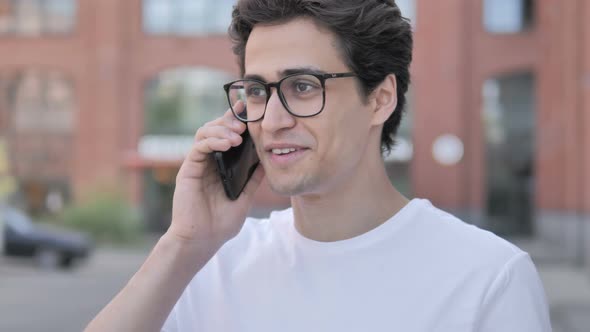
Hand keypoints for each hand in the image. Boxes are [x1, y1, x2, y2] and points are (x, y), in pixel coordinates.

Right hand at [167, 102, 264, 250]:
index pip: (228, 136)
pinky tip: (227, 144)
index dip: (237, 122)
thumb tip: (268, 161)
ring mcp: (197, 164)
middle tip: (245, 121)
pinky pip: (198, 147)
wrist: (203, 240)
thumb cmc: (221, 223)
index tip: (251, 112)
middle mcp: (208, 161)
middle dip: (230, 120)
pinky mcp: (188, 169)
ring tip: (238, 135)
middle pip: (215, 128)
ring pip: (205, 133)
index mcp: (221, 165)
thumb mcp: (245, 198)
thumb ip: (253, 179)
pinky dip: (212, 141)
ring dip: (222, 129)